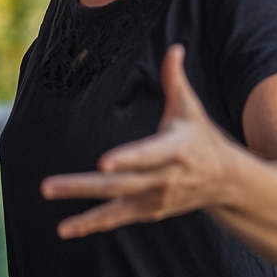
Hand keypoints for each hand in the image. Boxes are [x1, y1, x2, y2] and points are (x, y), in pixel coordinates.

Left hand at [41, 44, 234, 238]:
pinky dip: (91, 225)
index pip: (147, 156)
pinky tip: (65, 229)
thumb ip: (176, 80)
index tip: (104, 162)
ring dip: (80, 207)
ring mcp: (154, 199)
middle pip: (119, 184)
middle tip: (48, 186)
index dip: (127, 159)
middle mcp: (163, 179)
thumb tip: (175, 47)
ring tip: (48, 195)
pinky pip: (116, 219)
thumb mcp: (191, 109)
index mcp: (174, 150)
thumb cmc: (203, 138)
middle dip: (83, 185)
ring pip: (113, 204)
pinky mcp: (148, 212)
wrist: (228, 182)